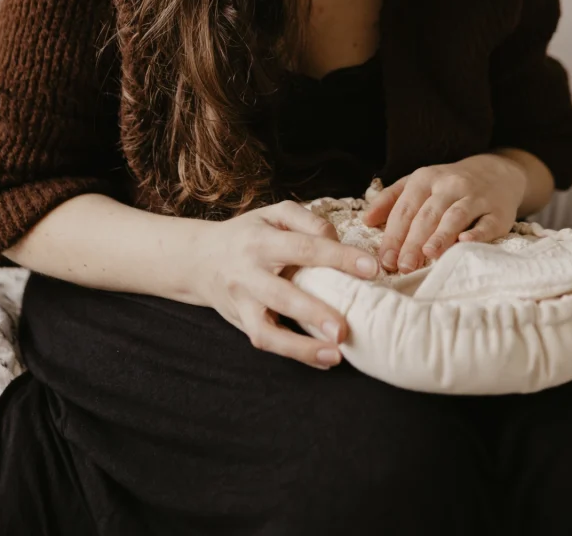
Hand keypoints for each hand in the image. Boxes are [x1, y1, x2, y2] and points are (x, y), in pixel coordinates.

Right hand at [189, 199, 378, 369]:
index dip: (339, 257)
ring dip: (301, 347)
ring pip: (267, 331)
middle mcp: (249, 273)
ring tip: (336, 354)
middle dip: (314, 312)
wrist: (200, 258)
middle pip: (282, 294)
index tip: (371, 269)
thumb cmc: (248, 234)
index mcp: (261, 240)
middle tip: (345, 328)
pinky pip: (266, 342)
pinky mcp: (242, 322)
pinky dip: (296, 353)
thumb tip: (338, 241)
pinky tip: (325, 359)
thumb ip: (308, 220)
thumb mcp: (274, 213)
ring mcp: (243, 303)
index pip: (304, 247)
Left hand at [361, 155, 526, 273]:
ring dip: (441, 236)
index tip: (385, 259)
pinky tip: (464, 243)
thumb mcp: (418, 182)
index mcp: (425, 179)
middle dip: (413, 242)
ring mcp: (475, 197)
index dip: (394, 235)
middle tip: (403, 266)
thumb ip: (390, 199)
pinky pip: (486, 223)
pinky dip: (476, 233)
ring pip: (455, 216)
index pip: (405, 209)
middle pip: (427, 215)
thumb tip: (367, 220)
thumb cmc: (448, 184)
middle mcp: (449, 185)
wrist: (497, 172)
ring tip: (428, 255)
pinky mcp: (498, 211)